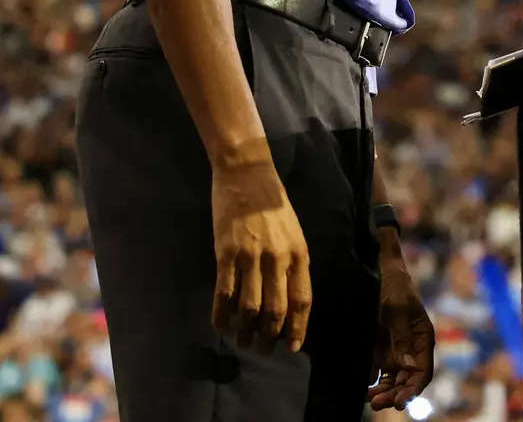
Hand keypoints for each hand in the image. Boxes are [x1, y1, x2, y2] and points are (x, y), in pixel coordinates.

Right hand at [210, 155, 312, 352]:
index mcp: (298, 253)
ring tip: (242, 342)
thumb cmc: (272, 203)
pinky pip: (224, 292)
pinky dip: (222, 314)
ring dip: (246, 330)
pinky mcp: (226, 252)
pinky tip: (220, 324)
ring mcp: (250, 256)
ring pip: (250, 307)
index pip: (302, 300)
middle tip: (263, 349)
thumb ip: (293, 263)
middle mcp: (277, 258)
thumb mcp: (294, 232)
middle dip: (270, 336)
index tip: (293, 347)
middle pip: (276, 309)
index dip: (298, 328)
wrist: (246, 172)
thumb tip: (290, 300)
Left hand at [368, 253, 434, 410]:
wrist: (376, 269)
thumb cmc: (392, 285)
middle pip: (407, 380)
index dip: (412, 389)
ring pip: (392, 380)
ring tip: (369, 400)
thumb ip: (402, 337)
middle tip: (378, 404)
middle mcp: (411, 348)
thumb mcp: (397, 308)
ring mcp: (395, 350)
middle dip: (395, 394)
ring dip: (383, 392)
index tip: (400, 401)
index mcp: (422, 338)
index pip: (422, 372)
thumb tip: (407, 365)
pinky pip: (378, 372)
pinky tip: (362, 389)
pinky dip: (372, 383)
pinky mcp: (379, 349)